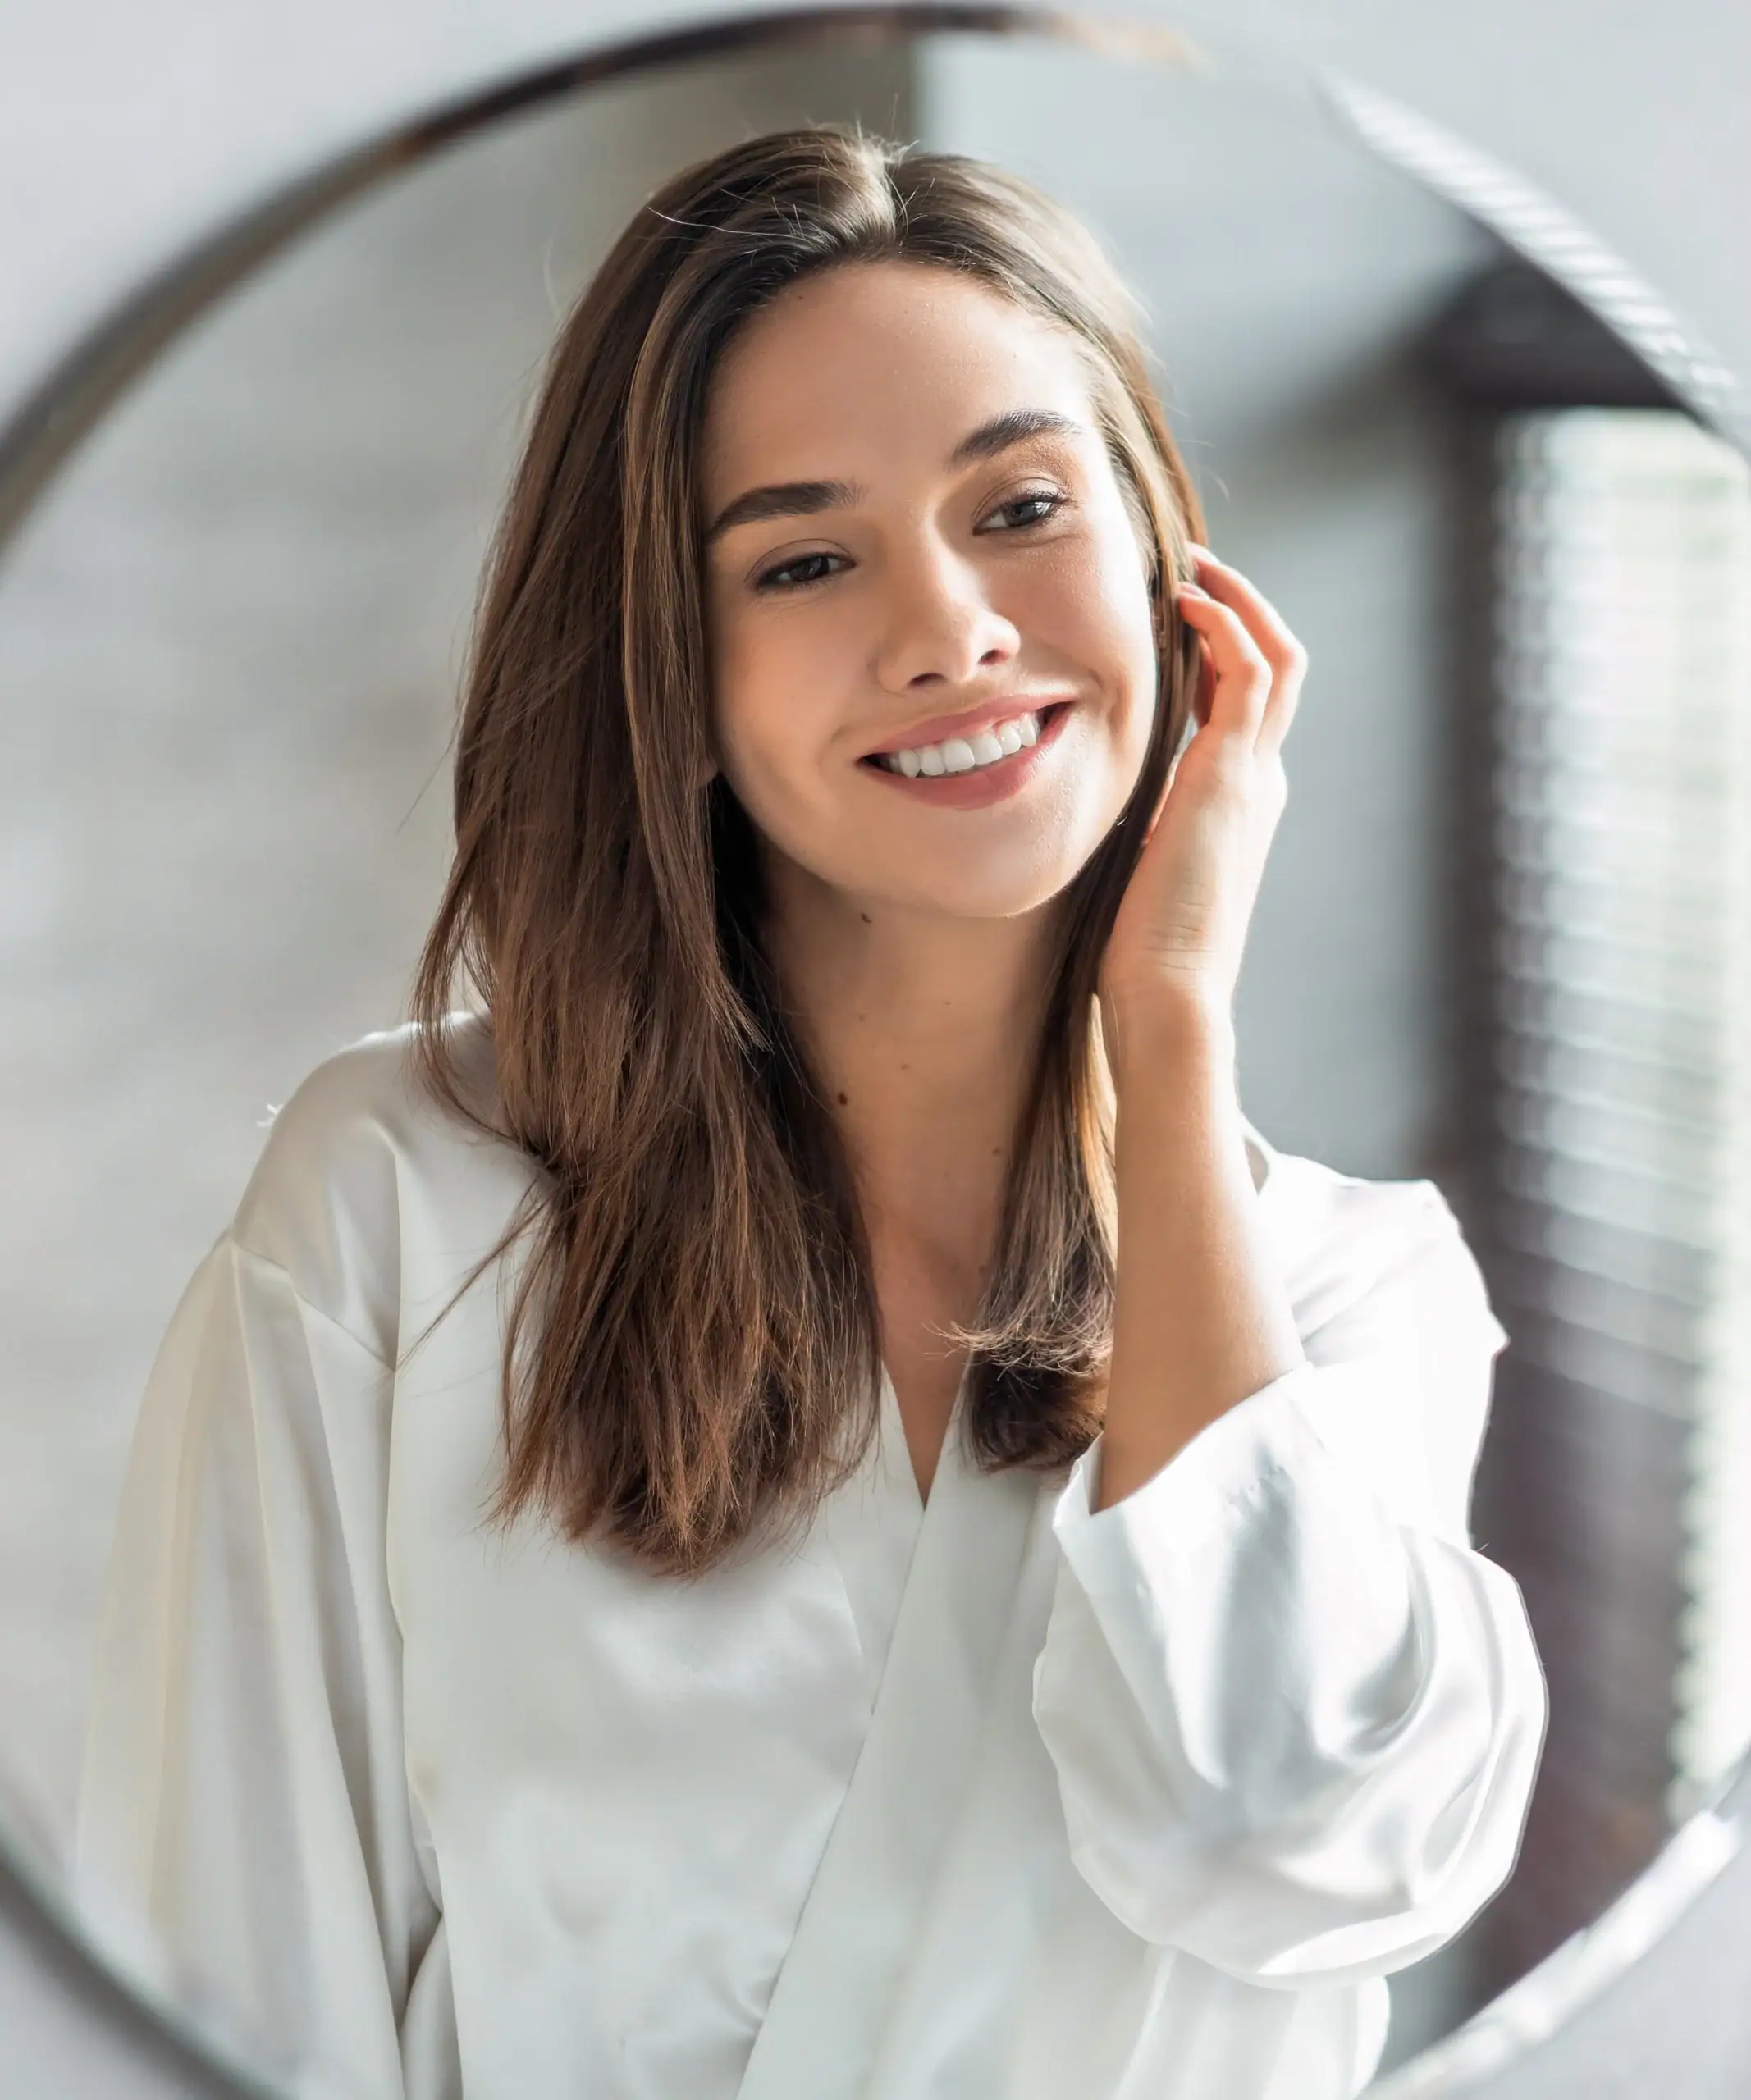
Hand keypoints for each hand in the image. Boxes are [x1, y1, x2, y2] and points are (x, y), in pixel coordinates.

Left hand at [1098, 545, 1305, 1070]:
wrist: (1170, 993)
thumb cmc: (1140, 954)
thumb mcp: (1134, 871)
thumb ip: (1130, 830)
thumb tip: (1089, 813)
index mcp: (1233, 806)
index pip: (1240, 707)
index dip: (1214, 656)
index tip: (1173, 621)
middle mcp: (1257, 783)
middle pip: (1276, 670)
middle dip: (1239, 612)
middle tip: (1192, 571)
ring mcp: (1253, 776)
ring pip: (1278, 658)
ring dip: (1240, 603)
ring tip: (1194, 568)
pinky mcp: (1234, 773)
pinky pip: (1251, 671)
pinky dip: (1228, 625)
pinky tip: (1188, 601)